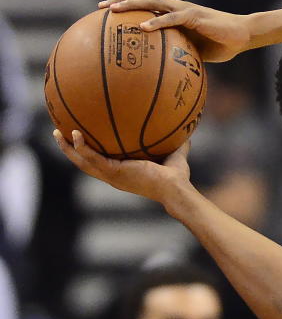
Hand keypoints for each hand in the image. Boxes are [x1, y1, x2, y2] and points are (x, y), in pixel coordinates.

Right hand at [54, 130, 190, 205]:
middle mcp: (112, 175)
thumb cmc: (176, 176)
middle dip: (69, 150)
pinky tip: (75, 134)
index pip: (98, 163)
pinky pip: (92, 158)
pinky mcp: (114, 172)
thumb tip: (186, 131)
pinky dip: (82, 147)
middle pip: (83, 163)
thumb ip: (177, 143)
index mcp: (121, 173)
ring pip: (81, 162)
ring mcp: (111, 175)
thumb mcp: (174, 154)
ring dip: (68, 148)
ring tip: (57, 133)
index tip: (79, 139)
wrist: (176, 188)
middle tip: (58, 134)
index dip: (86, 153)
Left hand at [99, 0, 250, 61]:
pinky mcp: (194, 16)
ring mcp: (185, 10)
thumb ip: (178, 55)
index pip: (147, 2)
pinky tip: (142, 28)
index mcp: (175, 13)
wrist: (243, 36)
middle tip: (101, 7)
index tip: (106, 12)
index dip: (127, 4)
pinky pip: (171, 17)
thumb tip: (160, 74)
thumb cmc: (221, 44)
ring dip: (131, 4)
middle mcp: (177, 7)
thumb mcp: (194, 51)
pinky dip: (155, 22)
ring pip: (152, 1)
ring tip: (114, 10)